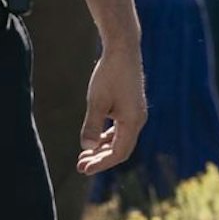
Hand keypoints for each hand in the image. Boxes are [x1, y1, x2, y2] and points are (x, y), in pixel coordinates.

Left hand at [76, 43, 146, 174]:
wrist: (122, 50)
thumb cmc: (109, 74)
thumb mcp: (97, 101)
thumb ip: (92, 126)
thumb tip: (86, 148)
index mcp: (133, 121)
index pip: (118, 153)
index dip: (101, 163)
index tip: (83, 169)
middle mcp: (138, 120)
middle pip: (120, 149)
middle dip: (100, 159)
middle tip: (80, 167)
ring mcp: (135, 114)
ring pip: (120, 140)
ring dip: (103, 149)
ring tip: (84, 156)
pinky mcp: (131, 107)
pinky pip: (120, 130)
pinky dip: (107, 138)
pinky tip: (94, 140)